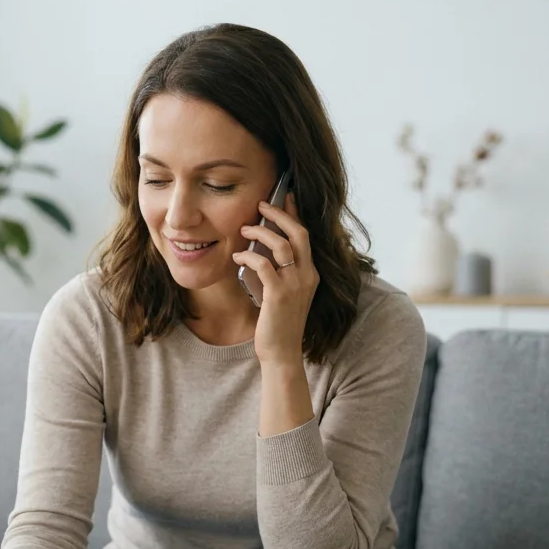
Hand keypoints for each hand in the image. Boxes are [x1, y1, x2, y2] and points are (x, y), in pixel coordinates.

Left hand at [233, 192, 320, 367]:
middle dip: (279, 214)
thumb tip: (256, 247)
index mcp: (310, 274)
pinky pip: (263, 264)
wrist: (281, 353)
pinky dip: (248, 255)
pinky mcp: (278, 294)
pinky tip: (238, 255)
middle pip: (298, 233)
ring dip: (261, 233)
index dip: (295, 214)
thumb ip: (275, 271)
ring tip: (244, 229)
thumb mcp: (280, 292)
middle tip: (261, 205)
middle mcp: (307, 276)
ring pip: (281, 245)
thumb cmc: (276, 322)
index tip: (285, 196)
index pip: (305, 236)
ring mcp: (295, 285)